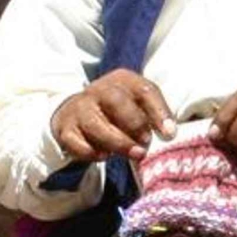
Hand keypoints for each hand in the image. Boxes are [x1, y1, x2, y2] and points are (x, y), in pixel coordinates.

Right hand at [51, 69, 176, 161]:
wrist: (78, 110)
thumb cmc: (119, 109)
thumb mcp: (138, 103)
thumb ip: (155, 115)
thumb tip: (169, 134)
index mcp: (122, 80)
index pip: (143, 90)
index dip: (158, 112)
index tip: (169, 134)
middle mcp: (98, 90)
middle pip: (116, 101)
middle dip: (134, 123)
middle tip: (146, 142)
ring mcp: (80, 108)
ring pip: (95, 124)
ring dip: (117, 142)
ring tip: (134, 154)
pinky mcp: (66, 129)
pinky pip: (76, 142)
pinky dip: (90, 151)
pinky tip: (104, 156)